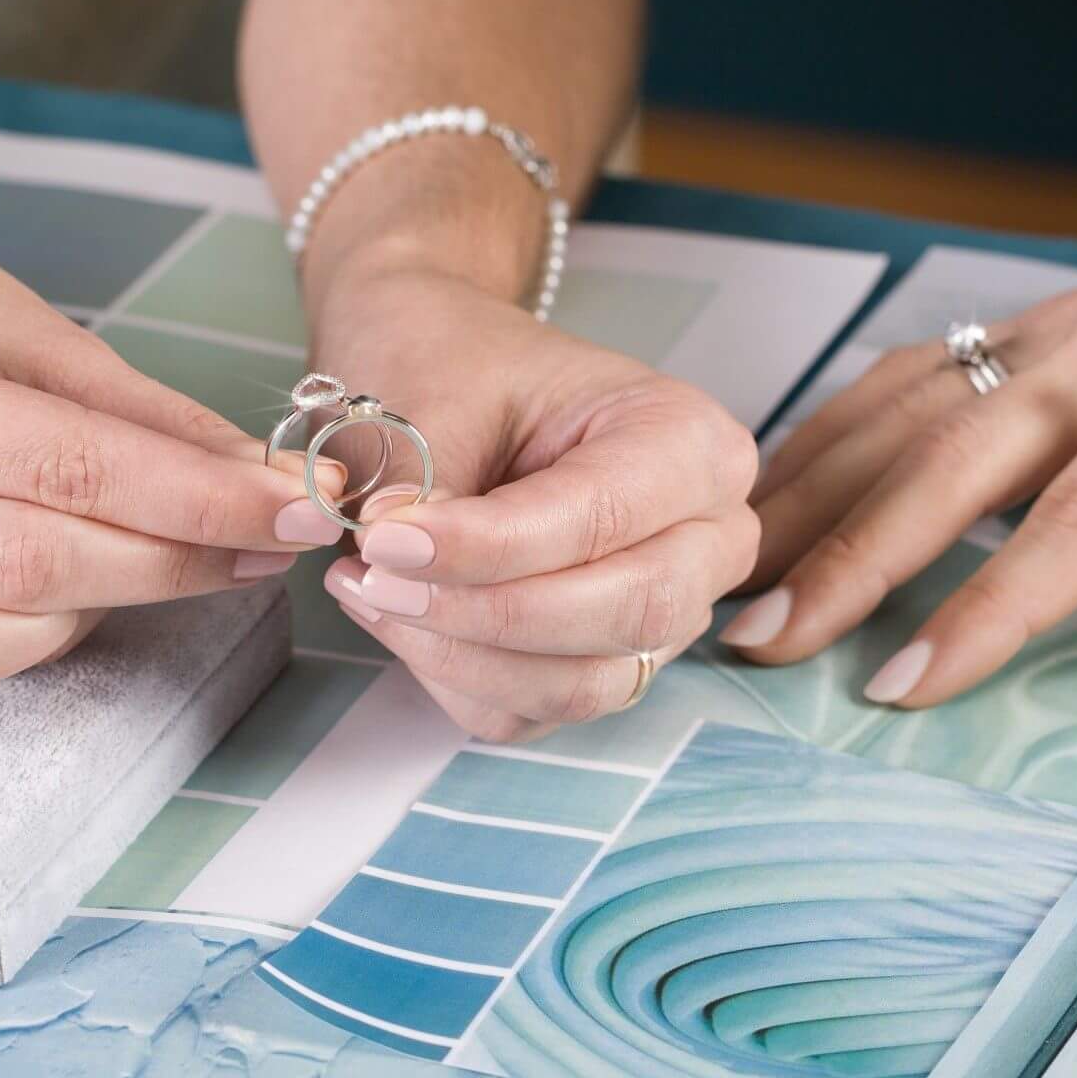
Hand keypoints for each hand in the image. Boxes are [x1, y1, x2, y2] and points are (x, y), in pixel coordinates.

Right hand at [0, 226, 338, 702]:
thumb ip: (140, 410)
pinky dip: (35, 636)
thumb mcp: (21, 322)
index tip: (301, 504)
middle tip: (279, 541)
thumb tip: (266, 476)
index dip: (201, 497)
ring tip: (191, 556)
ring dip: (127, 594)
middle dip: (183, 554)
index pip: (68, 461)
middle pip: (37, 554)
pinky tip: (76, 591)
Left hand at [308, 271, 758, 740]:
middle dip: (484, 611)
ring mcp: (668, 614)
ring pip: (582, 684)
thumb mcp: (434, 400)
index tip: (384, 536)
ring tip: (369, 585)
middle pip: (623, 613)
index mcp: (690, 441)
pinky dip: (454, 677)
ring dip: (460, 655)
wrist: (448, 371)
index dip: (488, 546)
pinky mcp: (608, 666)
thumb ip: (423, 484)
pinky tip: (396, 614)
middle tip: (374, 569)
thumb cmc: (458, 367)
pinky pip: (535, 711)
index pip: (602, 519)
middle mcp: (707, 536)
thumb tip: (395, 555)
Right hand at [727, 170, 1076, 706]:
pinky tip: (775, 495)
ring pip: (910, 403)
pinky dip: (833, 433)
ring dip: (813, 490)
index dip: (990, 605)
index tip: (906, 684)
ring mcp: (1068, 318)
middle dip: (851, 554)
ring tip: (734, 579)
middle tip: (762, 641)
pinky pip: (916, 373)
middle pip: (957, 451)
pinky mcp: (1044, 319)